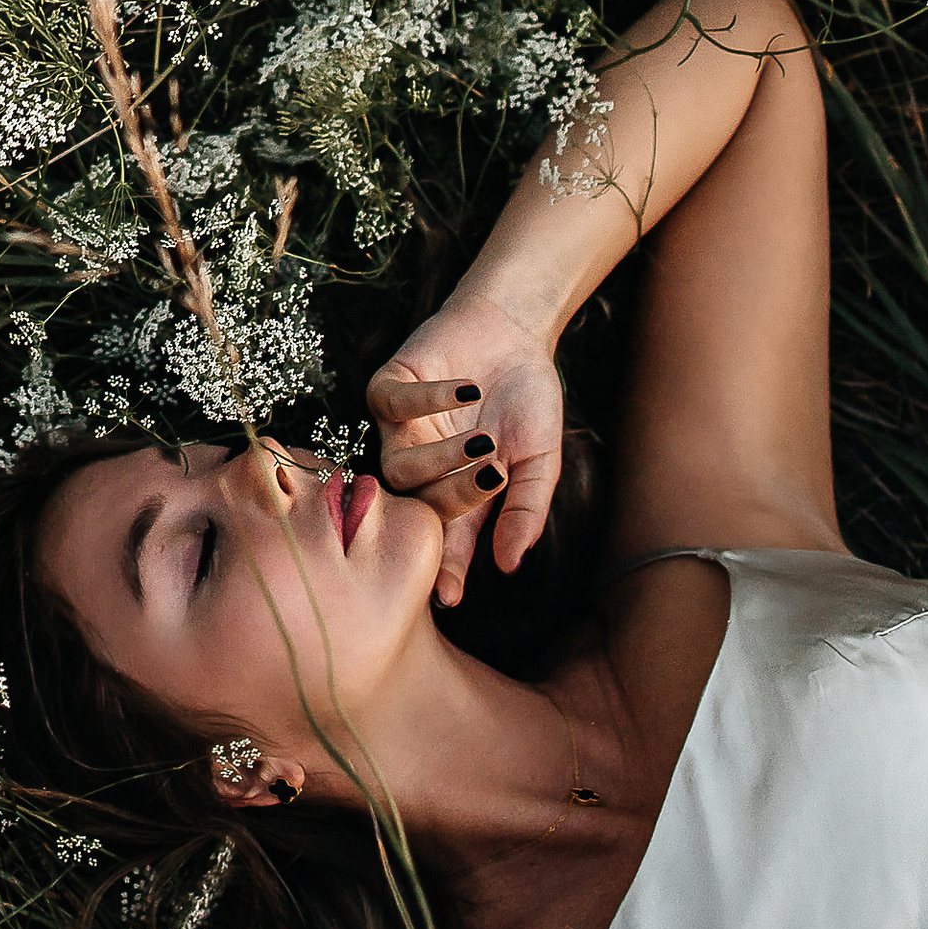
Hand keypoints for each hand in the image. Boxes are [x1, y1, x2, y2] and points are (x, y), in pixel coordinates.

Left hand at [365, 294, 563, 609]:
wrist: (514, 332)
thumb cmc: (527, 400)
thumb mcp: (538, 460)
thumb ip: (524, 508)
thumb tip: (510, 564)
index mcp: (458, 492)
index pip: (446, 540)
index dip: (446, 569)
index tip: (450, 596)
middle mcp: (423, 467)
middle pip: (420, 504)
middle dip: (456, 498)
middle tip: (493, 476)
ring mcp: (401, 429)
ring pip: (398, 465)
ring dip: (439, 458)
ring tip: (482, 440)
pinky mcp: (389, 388)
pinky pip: (391, 405)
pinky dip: (429, 401)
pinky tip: (467, 390)